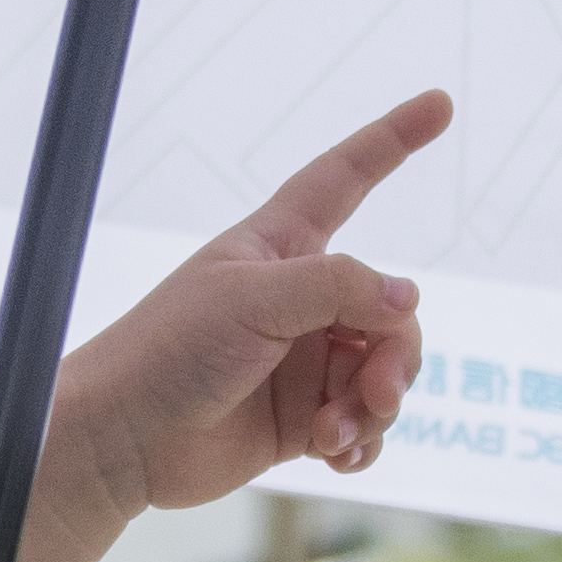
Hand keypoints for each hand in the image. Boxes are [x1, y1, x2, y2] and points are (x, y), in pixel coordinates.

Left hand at [54, 89, 449, 522]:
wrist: (122, 440)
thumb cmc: (168, 351)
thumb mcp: (254, 300)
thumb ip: (339, 289)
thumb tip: (406, 298)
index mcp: (280, 247)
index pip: (346, 178)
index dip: (392, 140)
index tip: (439, 105)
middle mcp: (299, 301)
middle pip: (390, 309)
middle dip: (396, 352)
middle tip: (377, 390)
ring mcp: (302, 362)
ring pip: (383, 373)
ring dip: (376, 405)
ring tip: (337, 430)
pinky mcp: (300, 420)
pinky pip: (362, 425)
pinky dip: (362, 440)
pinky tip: (338, 456)